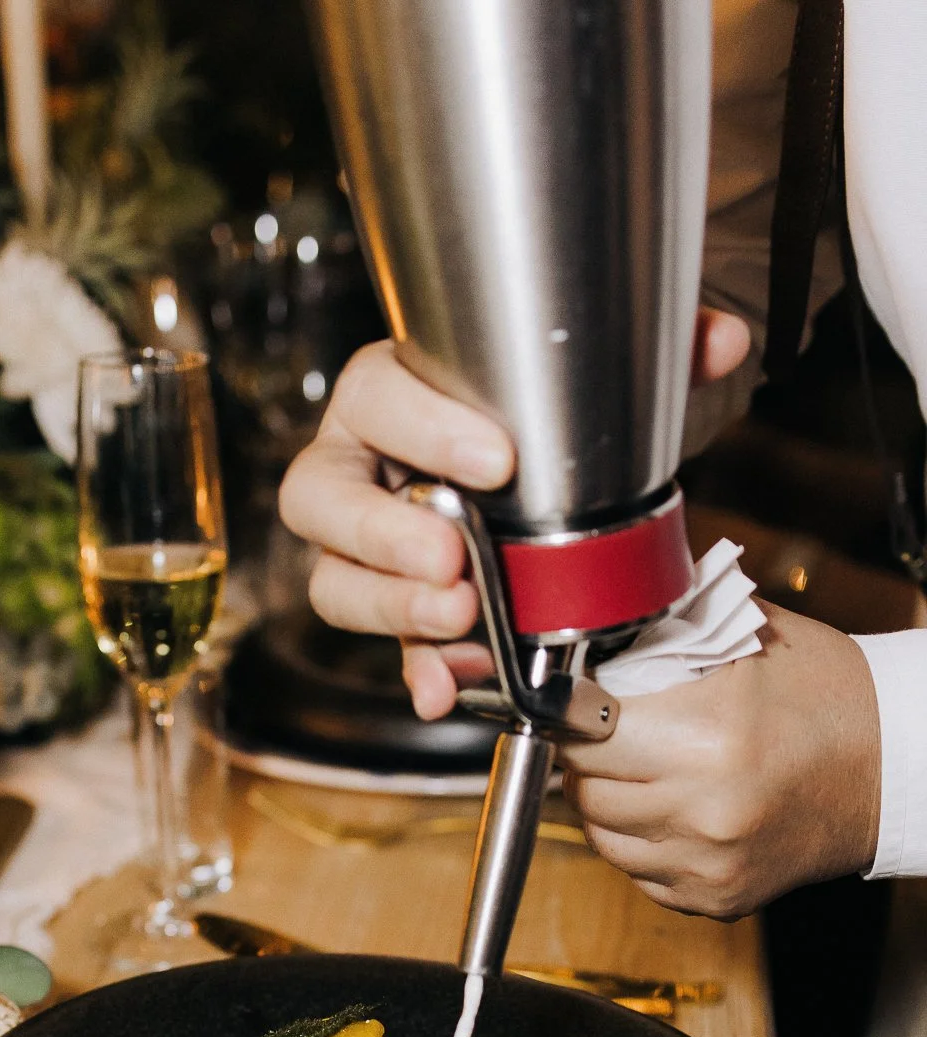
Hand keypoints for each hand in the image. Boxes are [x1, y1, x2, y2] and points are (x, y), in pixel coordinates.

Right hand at [279, 311, 751, 718]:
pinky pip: (385, 647)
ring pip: (335, 579)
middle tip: (454, 557)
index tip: (496, 459)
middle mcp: (356, 467)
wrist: (544, 474)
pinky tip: (445, 691)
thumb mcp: (602, 376)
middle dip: (383, 533)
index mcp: (389, 393)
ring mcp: (364, 547)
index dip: (423, 429)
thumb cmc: (543, 418)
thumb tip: (722, 340)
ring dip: (393, 607)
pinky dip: (416, 671)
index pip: (375, 398)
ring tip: (460, 617)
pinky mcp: (394, 610)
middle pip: (320, 497)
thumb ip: (659, 352)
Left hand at [560, 603, 881, 917]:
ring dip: (609, 804)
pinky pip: (639, 873)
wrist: (895, 767)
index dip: (576, 717)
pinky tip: (675, 810)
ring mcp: (710, 862)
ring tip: (644, 772)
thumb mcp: (747, 640)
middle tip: (613, 736)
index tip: (578, 706)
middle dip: (590, 759)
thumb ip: (663, 634)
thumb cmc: (827, 696)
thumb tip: (591, 628)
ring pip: (603, 838)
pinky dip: (643, 843)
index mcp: (708, 737)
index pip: (586, 734)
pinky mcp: (716, 897)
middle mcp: (705, 810)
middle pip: (587, 789)